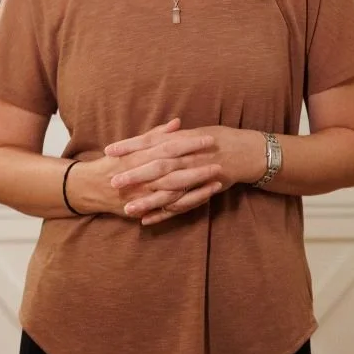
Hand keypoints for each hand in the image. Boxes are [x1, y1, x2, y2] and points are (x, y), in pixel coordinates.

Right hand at [65, 119, 215, 219]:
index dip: (189, 144)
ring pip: (175, 192)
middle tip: (218, 160)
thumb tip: (177, 123)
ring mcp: (145, 195)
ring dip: (197, 187)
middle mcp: (143, 176)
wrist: (92, 187)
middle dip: (197, 166)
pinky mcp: (147, 209)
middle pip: (174, 171)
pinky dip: (187, 204)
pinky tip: (205, 198)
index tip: (208, 139)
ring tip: (218, 181)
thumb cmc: (114, 162)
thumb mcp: (132, 144)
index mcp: (140, 156)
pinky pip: (170, 209)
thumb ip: (155, 134)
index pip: (169, 148)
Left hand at [105, 122, 265, 225]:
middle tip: (112, 182)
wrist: (244, 152)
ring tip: (127, 210)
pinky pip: (181, 206)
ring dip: (147, 200)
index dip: (130, 146)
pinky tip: (147, 221)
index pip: (150, 142)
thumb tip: (151, 136)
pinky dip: (164, 214)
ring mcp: (194, 176)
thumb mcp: (191, 132)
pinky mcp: (201, 192)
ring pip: (168, 190)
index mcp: (181, 140)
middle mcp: (186, 158)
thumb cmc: (216, 139)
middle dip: (134, 175)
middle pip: (156, 167)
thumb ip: (170, 135)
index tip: (109, 150)